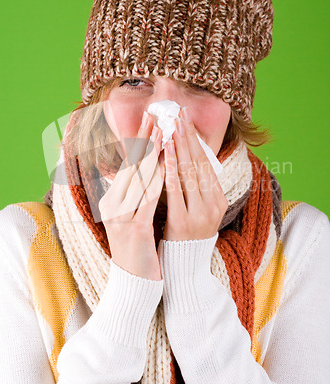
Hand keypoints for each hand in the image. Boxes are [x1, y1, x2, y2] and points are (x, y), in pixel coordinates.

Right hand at [98, 113, 164, 279]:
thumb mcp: (131, 217)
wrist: (133, 283)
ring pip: (139, 177)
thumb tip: (142, 171)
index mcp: (111, 201)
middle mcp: (112, 205)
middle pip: (131, 165)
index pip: (127, 165)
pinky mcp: (133, 229)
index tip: (148, 122)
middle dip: (144, 139)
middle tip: (155, 116)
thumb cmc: (137, 248)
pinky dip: (157, 179)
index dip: (138, 142)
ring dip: (152, 153)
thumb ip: (134, 194)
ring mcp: (120, 217)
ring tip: (163, 132)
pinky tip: (166, 164)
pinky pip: (147, 199)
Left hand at [163, 107, 227, 241]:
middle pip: (199, 164)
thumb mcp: (198, 210)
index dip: (195, 140)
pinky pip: (176, 190)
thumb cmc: (186, 235)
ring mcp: (200, 214)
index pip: (206, 163)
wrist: (184, 269)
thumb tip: (185, 156)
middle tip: (179, 114)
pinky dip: (170, 169)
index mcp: (218, 200)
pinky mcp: (183, 223)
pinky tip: (165, 153)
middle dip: (188, 137)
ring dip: (179, 147)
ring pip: (189, 173)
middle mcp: (213, 205)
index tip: (186, 119)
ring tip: (172, 126)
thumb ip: (195, 187)